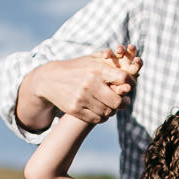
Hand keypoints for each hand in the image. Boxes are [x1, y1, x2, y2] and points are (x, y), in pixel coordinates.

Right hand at [21, 47, 138, 127]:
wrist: (48, 79)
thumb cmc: (75, 68)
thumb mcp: (90, 59)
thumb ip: (109, 60)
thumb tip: (128, 61)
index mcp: (96, 70)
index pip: (123, 79)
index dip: (131, 84)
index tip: (129, 86)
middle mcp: (90, 84)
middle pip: (118, 101)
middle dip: (124, 102)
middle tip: (124, 101)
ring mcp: (82, 98)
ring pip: (108, 112)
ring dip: (112, 111)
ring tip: (112, 106)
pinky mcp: (75, 110)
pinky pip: (96, 119)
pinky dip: (102, 117)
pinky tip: (102, 111)